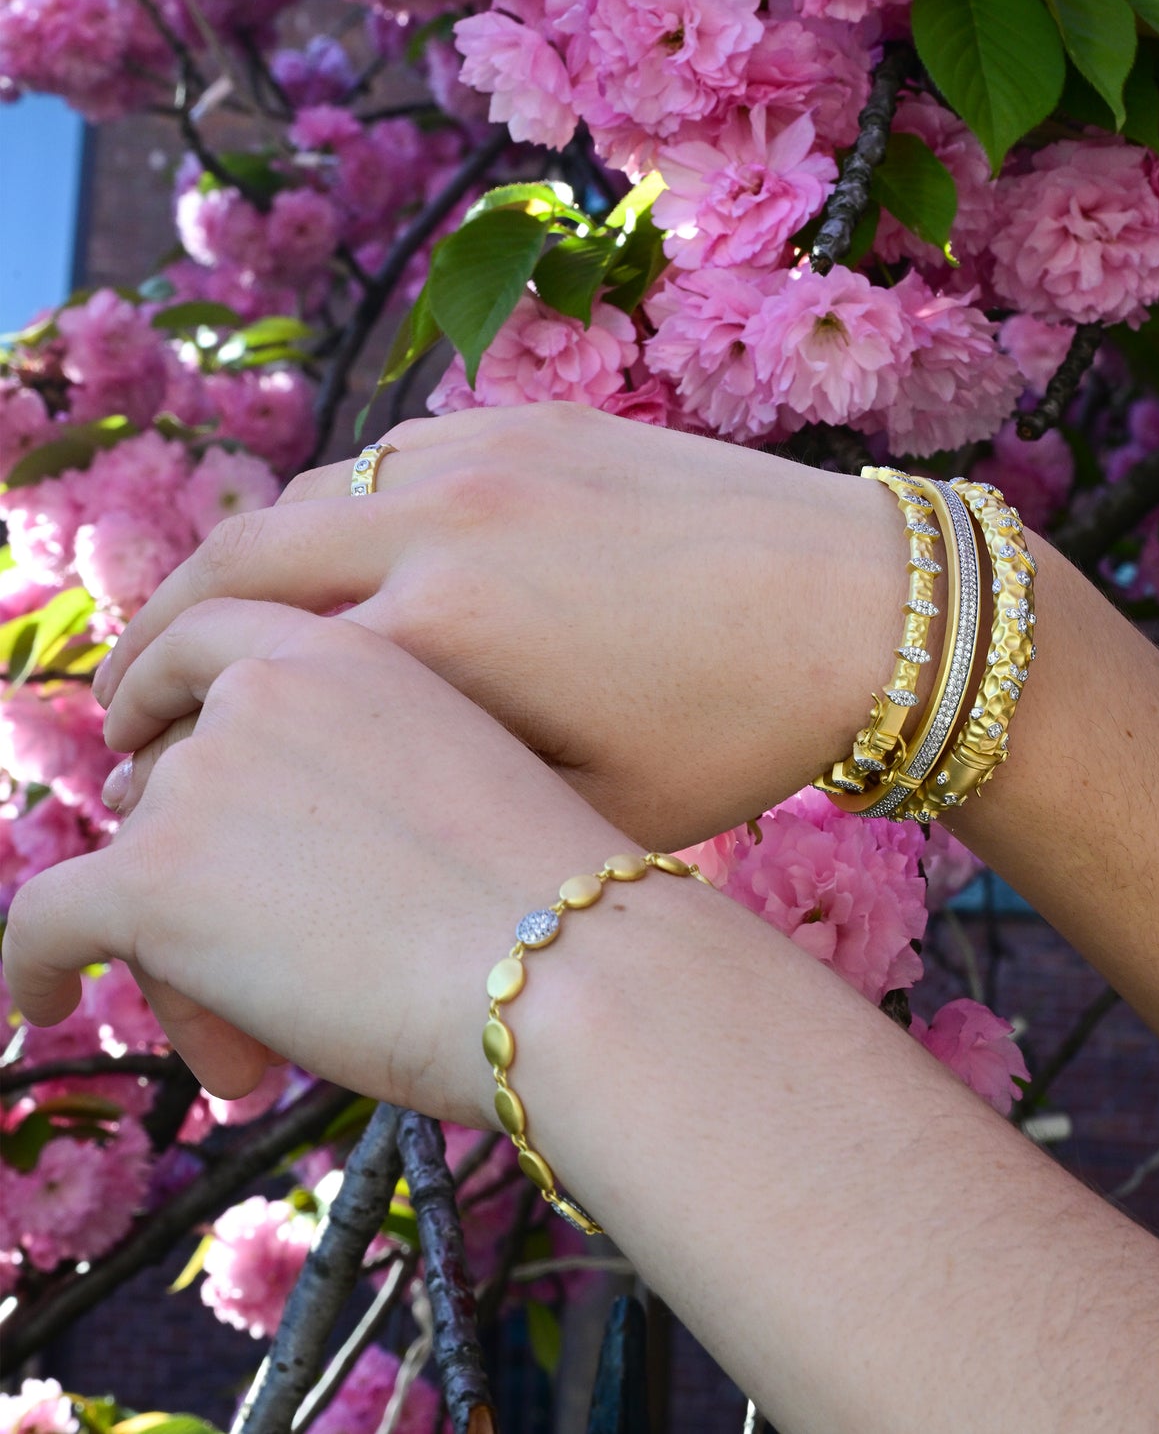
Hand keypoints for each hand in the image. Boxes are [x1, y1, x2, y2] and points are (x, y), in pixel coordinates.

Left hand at [7, 602, 643, 1114]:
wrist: (570, 967)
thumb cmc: (559, 902)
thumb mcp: (467, 789)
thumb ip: (371, 780)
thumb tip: (291, 863)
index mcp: (353, 653)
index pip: (212, 638)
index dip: (159, 688)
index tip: (140, 734)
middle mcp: (265, 687)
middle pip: (170, 783)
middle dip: (193, 873)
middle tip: (268, 968)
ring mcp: (204, 776)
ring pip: (134, 874)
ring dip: (183, 962)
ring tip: (261, 1055)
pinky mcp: (155, 876)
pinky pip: (44, 924)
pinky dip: (34, 969)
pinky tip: (43, 1003)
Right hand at [93, 405, 904, 849]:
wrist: (865, 604)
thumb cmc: (738, 735)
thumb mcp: (586, 808)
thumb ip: (445, 791)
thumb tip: (343, 802)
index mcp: (440, 633)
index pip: (233, 662)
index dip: (158, 715)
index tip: (128, 758)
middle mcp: (437, 519)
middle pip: (235, 557)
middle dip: (161, 626)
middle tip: (132, 695)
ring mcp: (488, 450)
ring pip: (309, 494)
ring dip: (252, 562)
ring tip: (234, 633)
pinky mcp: (539, 419)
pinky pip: (395, 455)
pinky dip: (346, 509)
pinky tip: (359, 564)